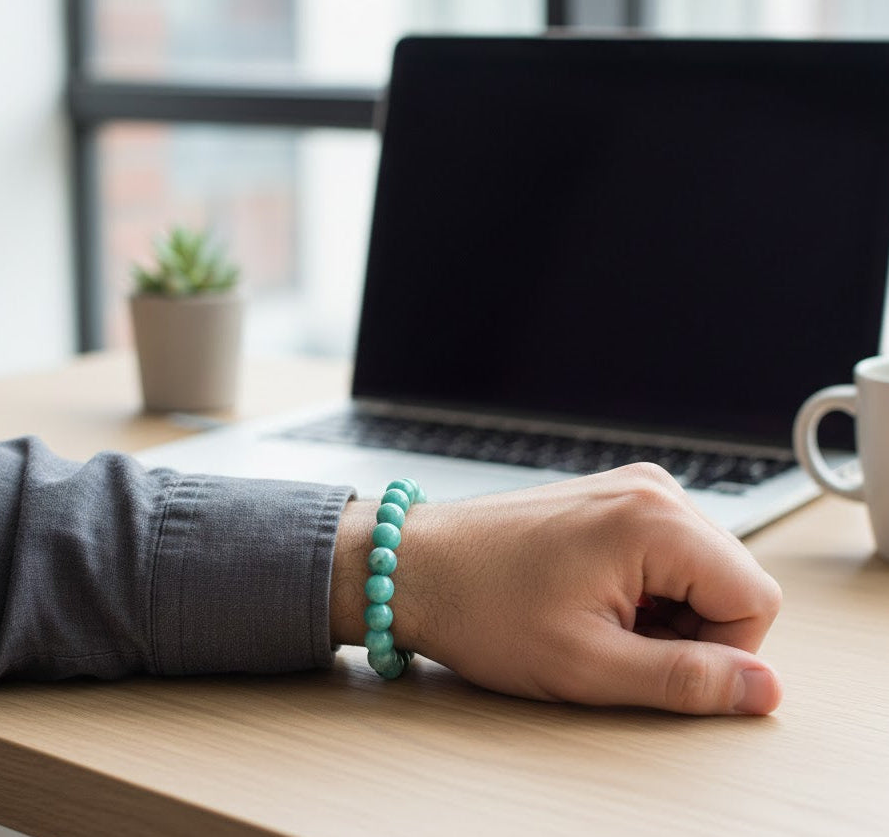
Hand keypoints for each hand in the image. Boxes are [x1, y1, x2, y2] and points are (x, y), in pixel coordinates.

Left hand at [331, 464, 782, 714]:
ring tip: (595, 621)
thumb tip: (763, 689)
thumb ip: (686, 680)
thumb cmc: (481, 607)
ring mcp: (629, 488)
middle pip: (730, 579)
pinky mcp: (610, 499)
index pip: (755, 600)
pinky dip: (644, 589)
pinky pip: (665, 553)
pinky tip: (590, 599)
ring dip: (665, 612)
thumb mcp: (587, 666)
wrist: (414, 566)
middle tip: (616, 645)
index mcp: (655, 520)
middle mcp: (652, 489)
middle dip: (691, 630)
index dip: (721, 653)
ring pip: (699, 570)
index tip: (654, 665)